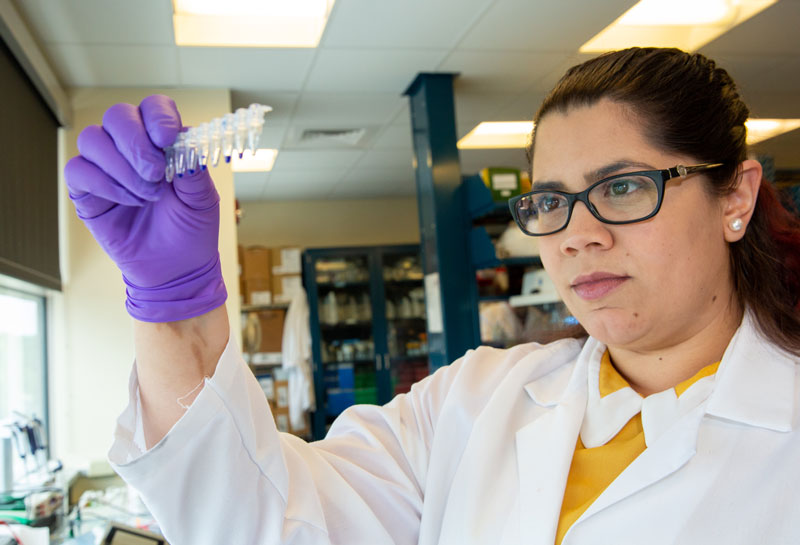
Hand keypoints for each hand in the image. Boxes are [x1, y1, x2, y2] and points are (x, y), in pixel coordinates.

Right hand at [64, 95, 226, 322]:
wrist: (176, 268)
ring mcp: (106, 166)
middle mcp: (131, 147)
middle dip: (135, 142)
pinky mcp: (86, 189)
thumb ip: (193, 170)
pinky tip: (129, 202)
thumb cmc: (191, 230)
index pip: (153, 108)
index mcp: (163, 141)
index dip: (158, 116)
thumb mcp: (203, 200)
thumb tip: (184, 144)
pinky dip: (105, 184)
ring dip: (122, 168)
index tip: (167, 137)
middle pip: (117, 116)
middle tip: (155, 173)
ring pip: (93, 139)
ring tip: (148, 196)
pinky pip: (78, 170)